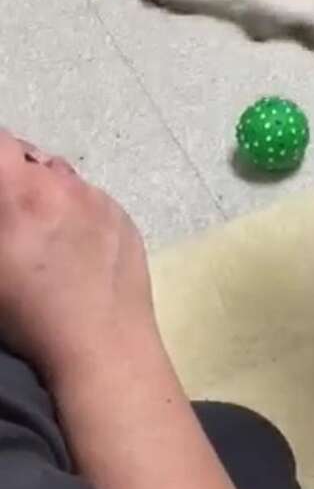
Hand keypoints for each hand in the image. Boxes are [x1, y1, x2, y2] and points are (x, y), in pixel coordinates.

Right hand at [0, 131, 154, 381]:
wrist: (103, 346)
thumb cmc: (29, 314)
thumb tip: (6, 215)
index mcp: (23, 193)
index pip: (1, 142)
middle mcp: (65, 185)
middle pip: (30, 158)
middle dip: (14, 178)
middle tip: (10, 215)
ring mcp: (101, 200)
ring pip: (64, 179)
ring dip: (47, 193)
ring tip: (41, 235)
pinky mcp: (126, 220)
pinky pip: (93, 200)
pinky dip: (77, 212)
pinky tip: (75, 249)